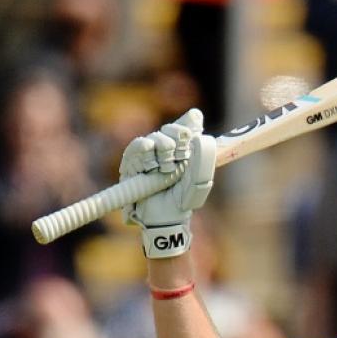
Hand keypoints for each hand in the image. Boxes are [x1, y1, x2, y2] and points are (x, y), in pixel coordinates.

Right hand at [120, 108, 215, 257]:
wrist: (166, 218)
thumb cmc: (184, 201)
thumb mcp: (199, 179)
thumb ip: (204, 159)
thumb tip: (202, 136)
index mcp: (185, 153)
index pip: (187, 128)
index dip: (189, 122)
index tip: (196, 119)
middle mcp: (167, 152)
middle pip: (169, 130)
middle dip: (176, 137)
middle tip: (180, 154)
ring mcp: (149, 157)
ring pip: (154, 138)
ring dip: (161, 147)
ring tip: (165, 167)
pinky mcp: (133, 164)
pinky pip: (135, 148)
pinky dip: (142, 147)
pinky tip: (148, 147)